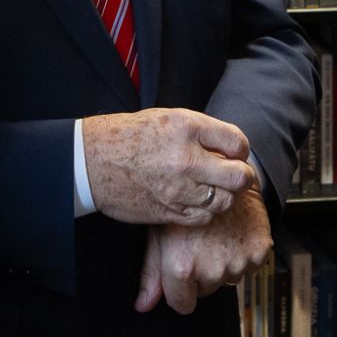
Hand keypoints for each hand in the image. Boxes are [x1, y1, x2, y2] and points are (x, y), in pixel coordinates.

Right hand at [82, 108, 256, 226]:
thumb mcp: (168, 119)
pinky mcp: (170, 211)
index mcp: (187, 128)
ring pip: (225, 201)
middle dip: (242, 176)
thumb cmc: (130, 137)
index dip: (239, 150)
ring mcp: (179, 189)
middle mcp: (186, 159)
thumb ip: (202, 132)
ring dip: (224, 195)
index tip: (233, 153)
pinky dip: (206, 210)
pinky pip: (204, 217)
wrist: (93, 162)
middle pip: (239, 177)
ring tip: (212, 187)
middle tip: (235, 174)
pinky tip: (195, 199)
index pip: (238, 143)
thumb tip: (232, 149)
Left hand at [134, 183, 270, 313]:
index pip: (182, 304)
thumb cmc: (183, 199)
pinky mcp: (259, 252)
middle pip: (205, 290)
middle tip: (198, 243)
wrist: (221, 172)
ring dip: (222, 264)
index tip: (181, 274)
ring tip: (215, 235)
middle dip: (200, 273)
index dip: (179, 291)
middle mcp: (212, 268)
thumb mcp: (158, 231)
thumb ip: (151, 272)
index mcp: (183, 265)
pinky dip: (242, 255)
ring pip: (227, 279)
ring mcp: (238, 261)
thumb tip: (143, 306)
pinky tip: (232, 234)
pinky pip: (249, 267)